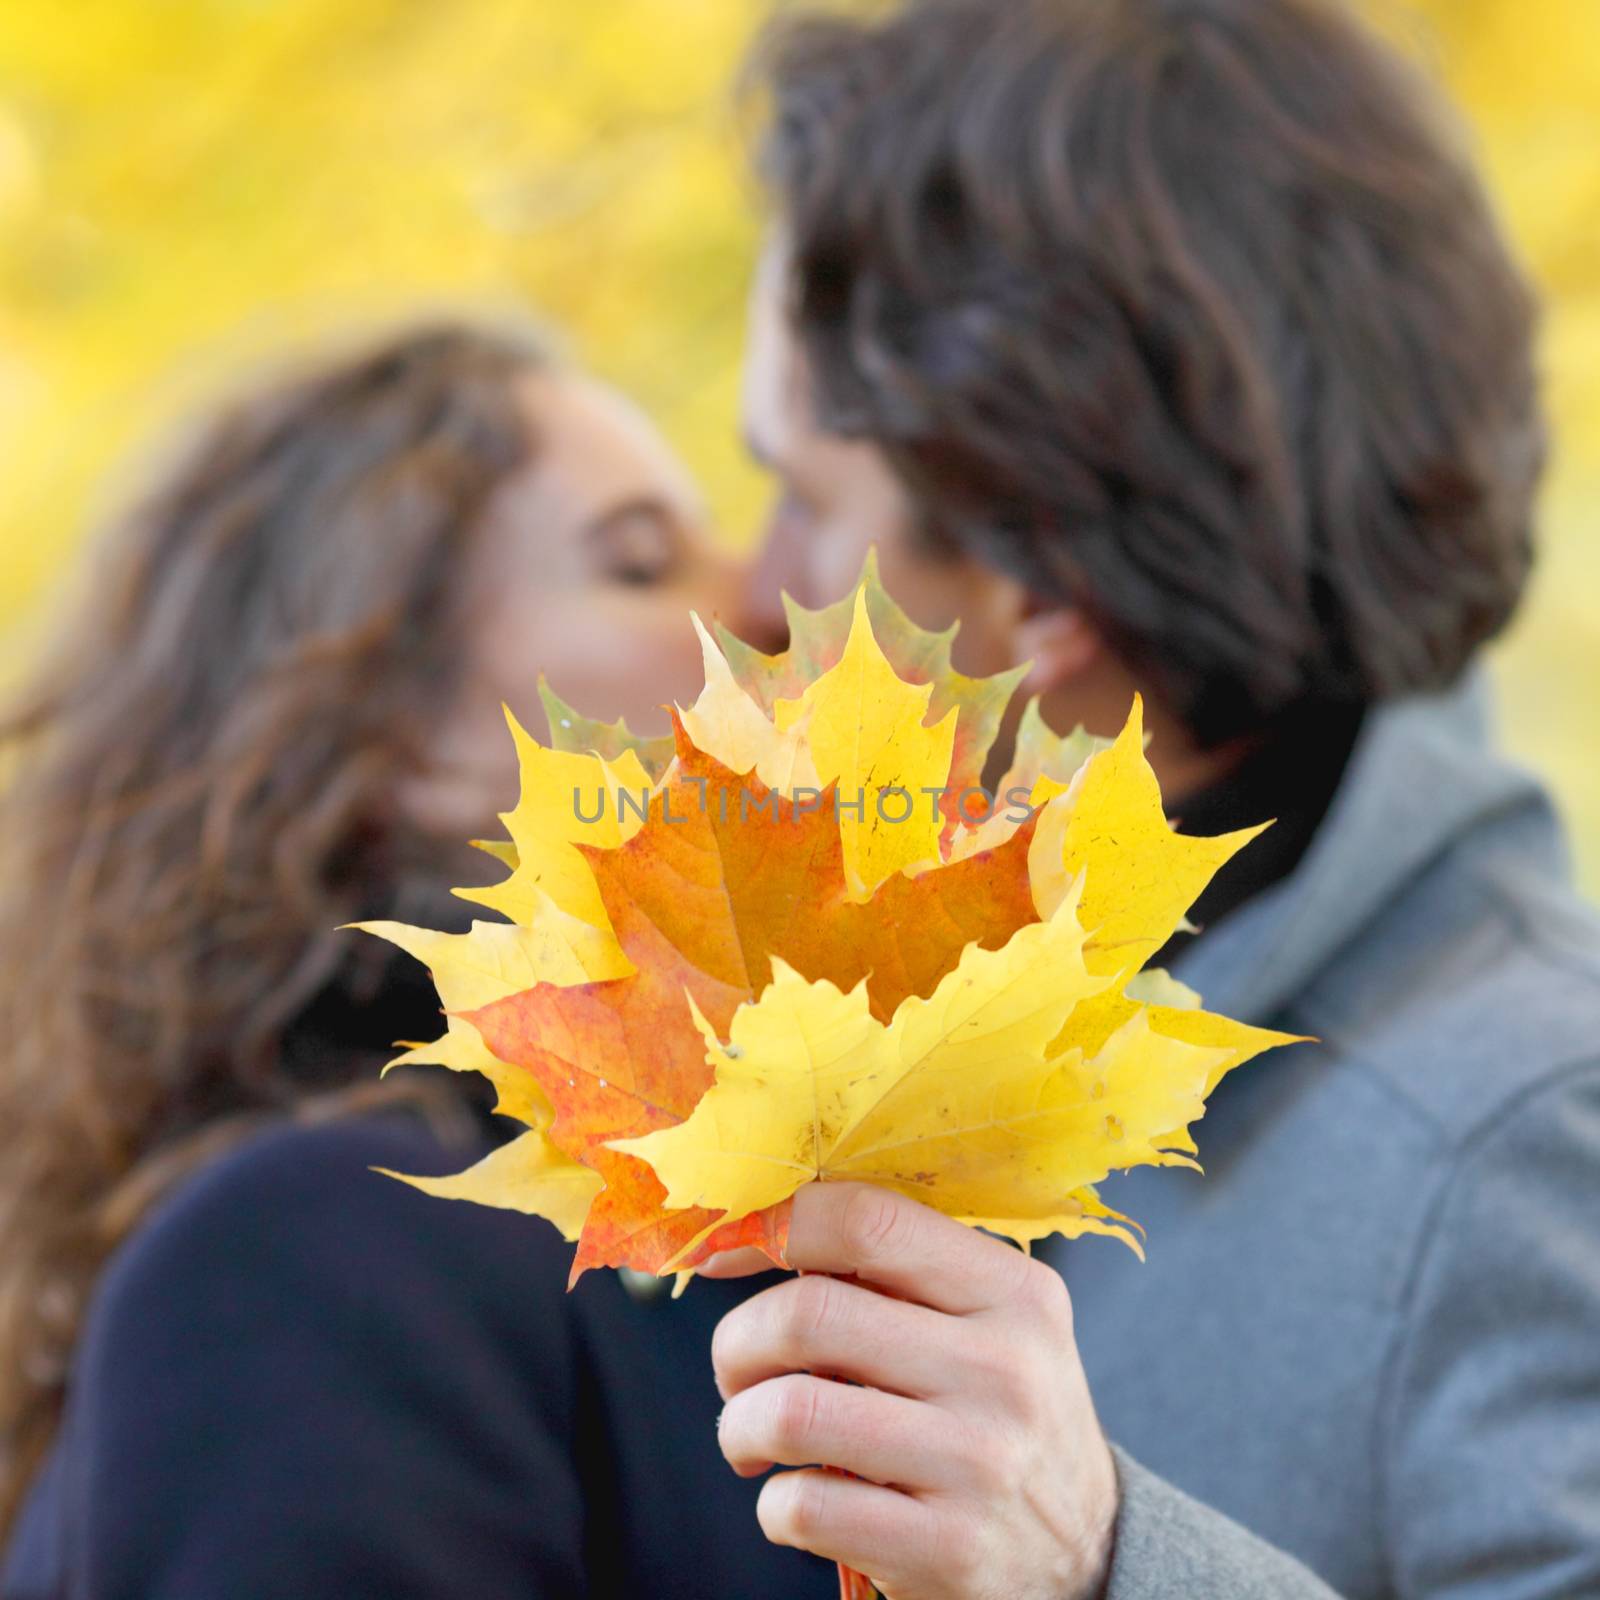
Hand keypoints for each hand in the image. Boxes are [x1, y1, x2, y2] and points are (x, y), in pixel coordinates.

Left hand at [699, 1182, 1118, 1599]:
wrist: (1086, 1552)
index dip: (775, 1227)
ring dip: (740, 1424)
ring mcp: (979, 1464)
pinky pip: (804, 1507)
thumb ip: (893, 1271)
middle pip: (808, 1314)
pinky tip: (795, 1501)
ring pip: (791, 1412)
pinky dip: (772, 1505)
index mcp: (1011, 1291)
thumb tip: (747, 1234)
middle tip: (737, 1369)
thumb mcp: (986, 1323)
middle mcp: (1003, 1369)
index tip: (732, 1255)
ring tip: (750, 1436)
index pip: (867, 1219)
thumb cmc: (998, 1411)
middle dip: (738, 1342)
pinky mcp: (947, 1550)